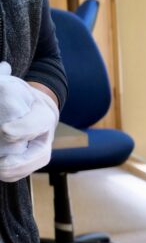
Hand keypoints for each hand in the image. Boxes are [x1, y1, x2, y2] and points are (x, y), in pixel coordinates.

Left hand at [0, 63, 59, 181]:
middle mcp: (45, 135)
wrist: (33, 108)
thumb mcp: (12, 85)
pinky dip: (9, 174)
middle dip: (19, 162)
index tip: (5, 130)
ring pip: (30, 167)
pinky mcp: (31, 160)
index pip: (38, 123)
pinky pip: (22, 171)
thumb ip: (3, 78)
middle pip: (39, 154)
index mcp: (43, 114)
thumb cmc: (20, 94)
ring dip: (12, 171)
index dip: (23, 129)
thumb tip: (1, 69)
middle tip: (1, 164)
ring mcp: (40, 150)